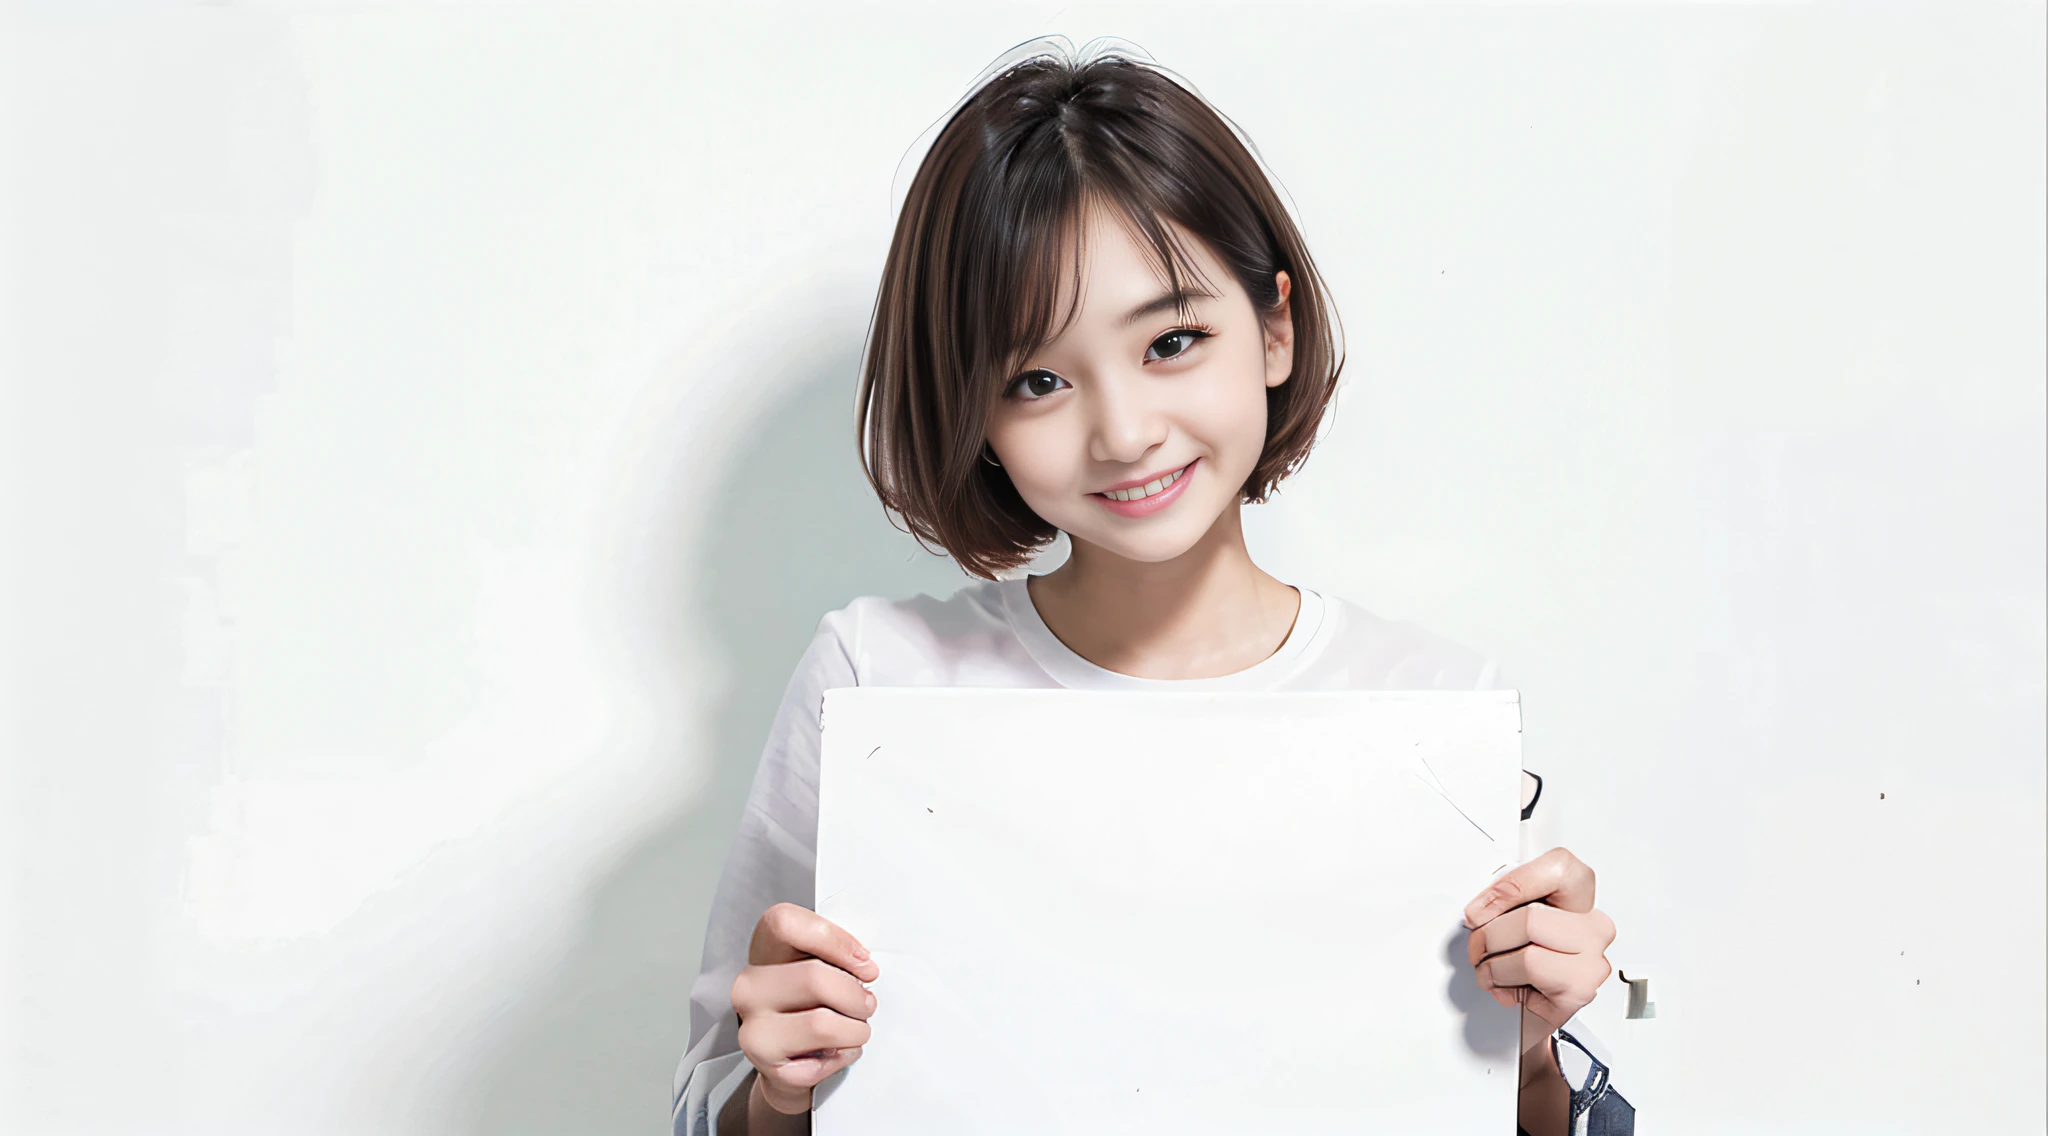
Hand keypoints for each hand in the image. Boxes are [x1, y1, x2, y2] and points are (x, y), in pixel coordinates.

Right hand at [730, 902, 879, 1114]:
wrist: (784, 1054)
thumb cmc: (809, 1001)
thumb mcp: (819, 964)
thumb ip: (836, 955)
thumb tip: (864, 969)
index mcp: (762, 949)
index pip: (785, 923)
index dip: (834, 940)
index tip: (863, 963)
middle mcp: (749, 986)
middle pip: (815, 978)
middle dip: (855, 996)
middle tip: (866, 1004)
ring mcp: (752, 1026)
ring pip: (822, 1024)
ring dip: (855, 1030)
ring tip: (855, 1029)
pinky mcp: (764, 1063)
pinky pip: (822, 1060)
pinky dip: (845, 1055)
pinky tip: (838, 1050)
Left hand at [1463, 847, 1614, 1033]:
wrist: (1546, 990)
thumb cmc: (1532, 941)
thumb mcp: (1517, 899)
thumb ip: (1503, 891)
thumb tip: (1479, 912)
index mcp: (1581, 891)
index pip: (1557, 870)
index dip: (1507, 889)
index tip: (1478, 911)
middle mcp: (1594, 928)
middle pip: (1529, 921)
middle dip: (1489, 937)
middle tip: (1479, 946)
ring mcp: (1592, 964)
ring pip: (1528, 959)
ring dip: (1493, 969)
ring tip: (1492, 968)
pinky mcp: (1578, 995)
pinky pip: (1528, 990)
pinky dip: (1504, 989)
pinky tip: (1510, 984)